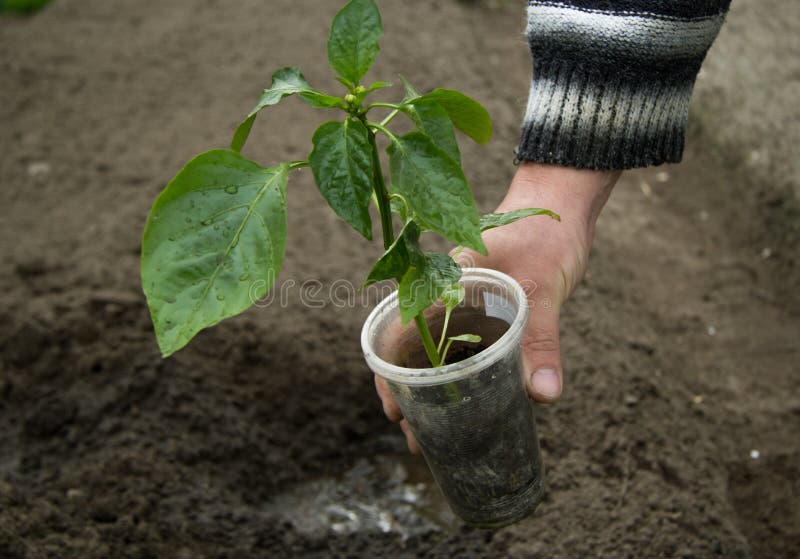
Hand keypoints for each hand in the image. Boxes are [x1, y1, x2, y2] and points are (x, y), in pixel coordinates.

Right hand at [375, 162, 620, 453]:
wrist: (561, 204)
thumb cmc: (544, 232)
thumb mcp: (543, 286)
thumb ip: (542, 339)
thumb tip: (543, 395)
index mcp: (439, 283)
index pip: (397, 332)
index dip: (390, 376)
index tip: (396, 413)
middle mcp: (444, 296)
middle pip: (413, 351)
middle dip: (412, 397)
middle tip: (420, 442)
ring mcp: (463, 305)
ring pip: (438, 354)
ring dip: (436, 392)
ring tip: (440, 435)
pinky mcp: (487, 312)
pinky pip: (465, 350)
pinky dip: (463, 378)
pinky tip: (472, 404)